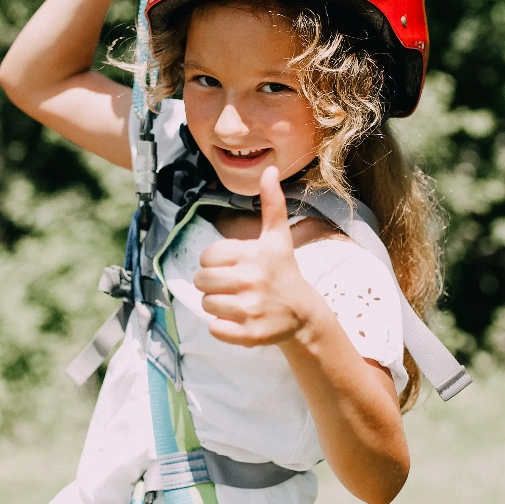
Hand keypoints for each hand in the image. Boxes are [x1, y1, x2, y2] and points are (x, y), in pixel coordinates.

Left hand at [194, 167, 322, 346]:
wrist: (302, 313)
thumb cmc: (283, 271)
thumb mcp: (278, 237)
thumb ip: (272, 204)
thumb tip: (270, 169)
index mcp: (254, 254)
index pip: (207, 256)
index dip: (215, 262)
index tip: (233, 266)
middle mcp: (252, 280)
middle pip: (201, 281)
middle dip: (211, 284)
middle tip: (230, 285)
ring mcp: (251, 309)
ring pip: (206, 304)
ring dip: (216, 304)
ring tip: (236, 302)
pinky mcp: (249, 334)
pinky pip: (215, 328)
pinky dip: (221, 326)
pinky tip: (239, 319)